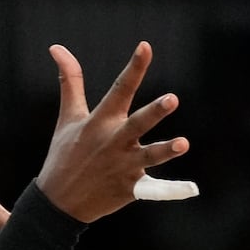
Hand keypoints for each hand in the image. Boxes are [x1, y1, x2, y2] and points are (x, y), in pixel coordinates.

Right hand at [34, 42, 191, 222]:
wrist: (58, 202)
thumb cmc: (65, 154)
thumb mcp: (68, 117)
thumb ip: (70, 82)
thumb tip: (57, 47)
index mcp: (99, 122)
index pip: (120, 90)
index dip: (134, 68)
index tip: (146, 47)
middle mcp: (113, 142)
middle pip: (137, 124)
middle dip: (154, 112)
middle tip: (172, 98)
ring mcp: (122, 166)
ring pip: (149, 157)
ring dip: (165, 150)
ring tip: (183, 143)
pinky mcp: (129, 188)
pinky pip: (153, 190)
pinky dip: (171, 191)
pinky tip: (192, 190)